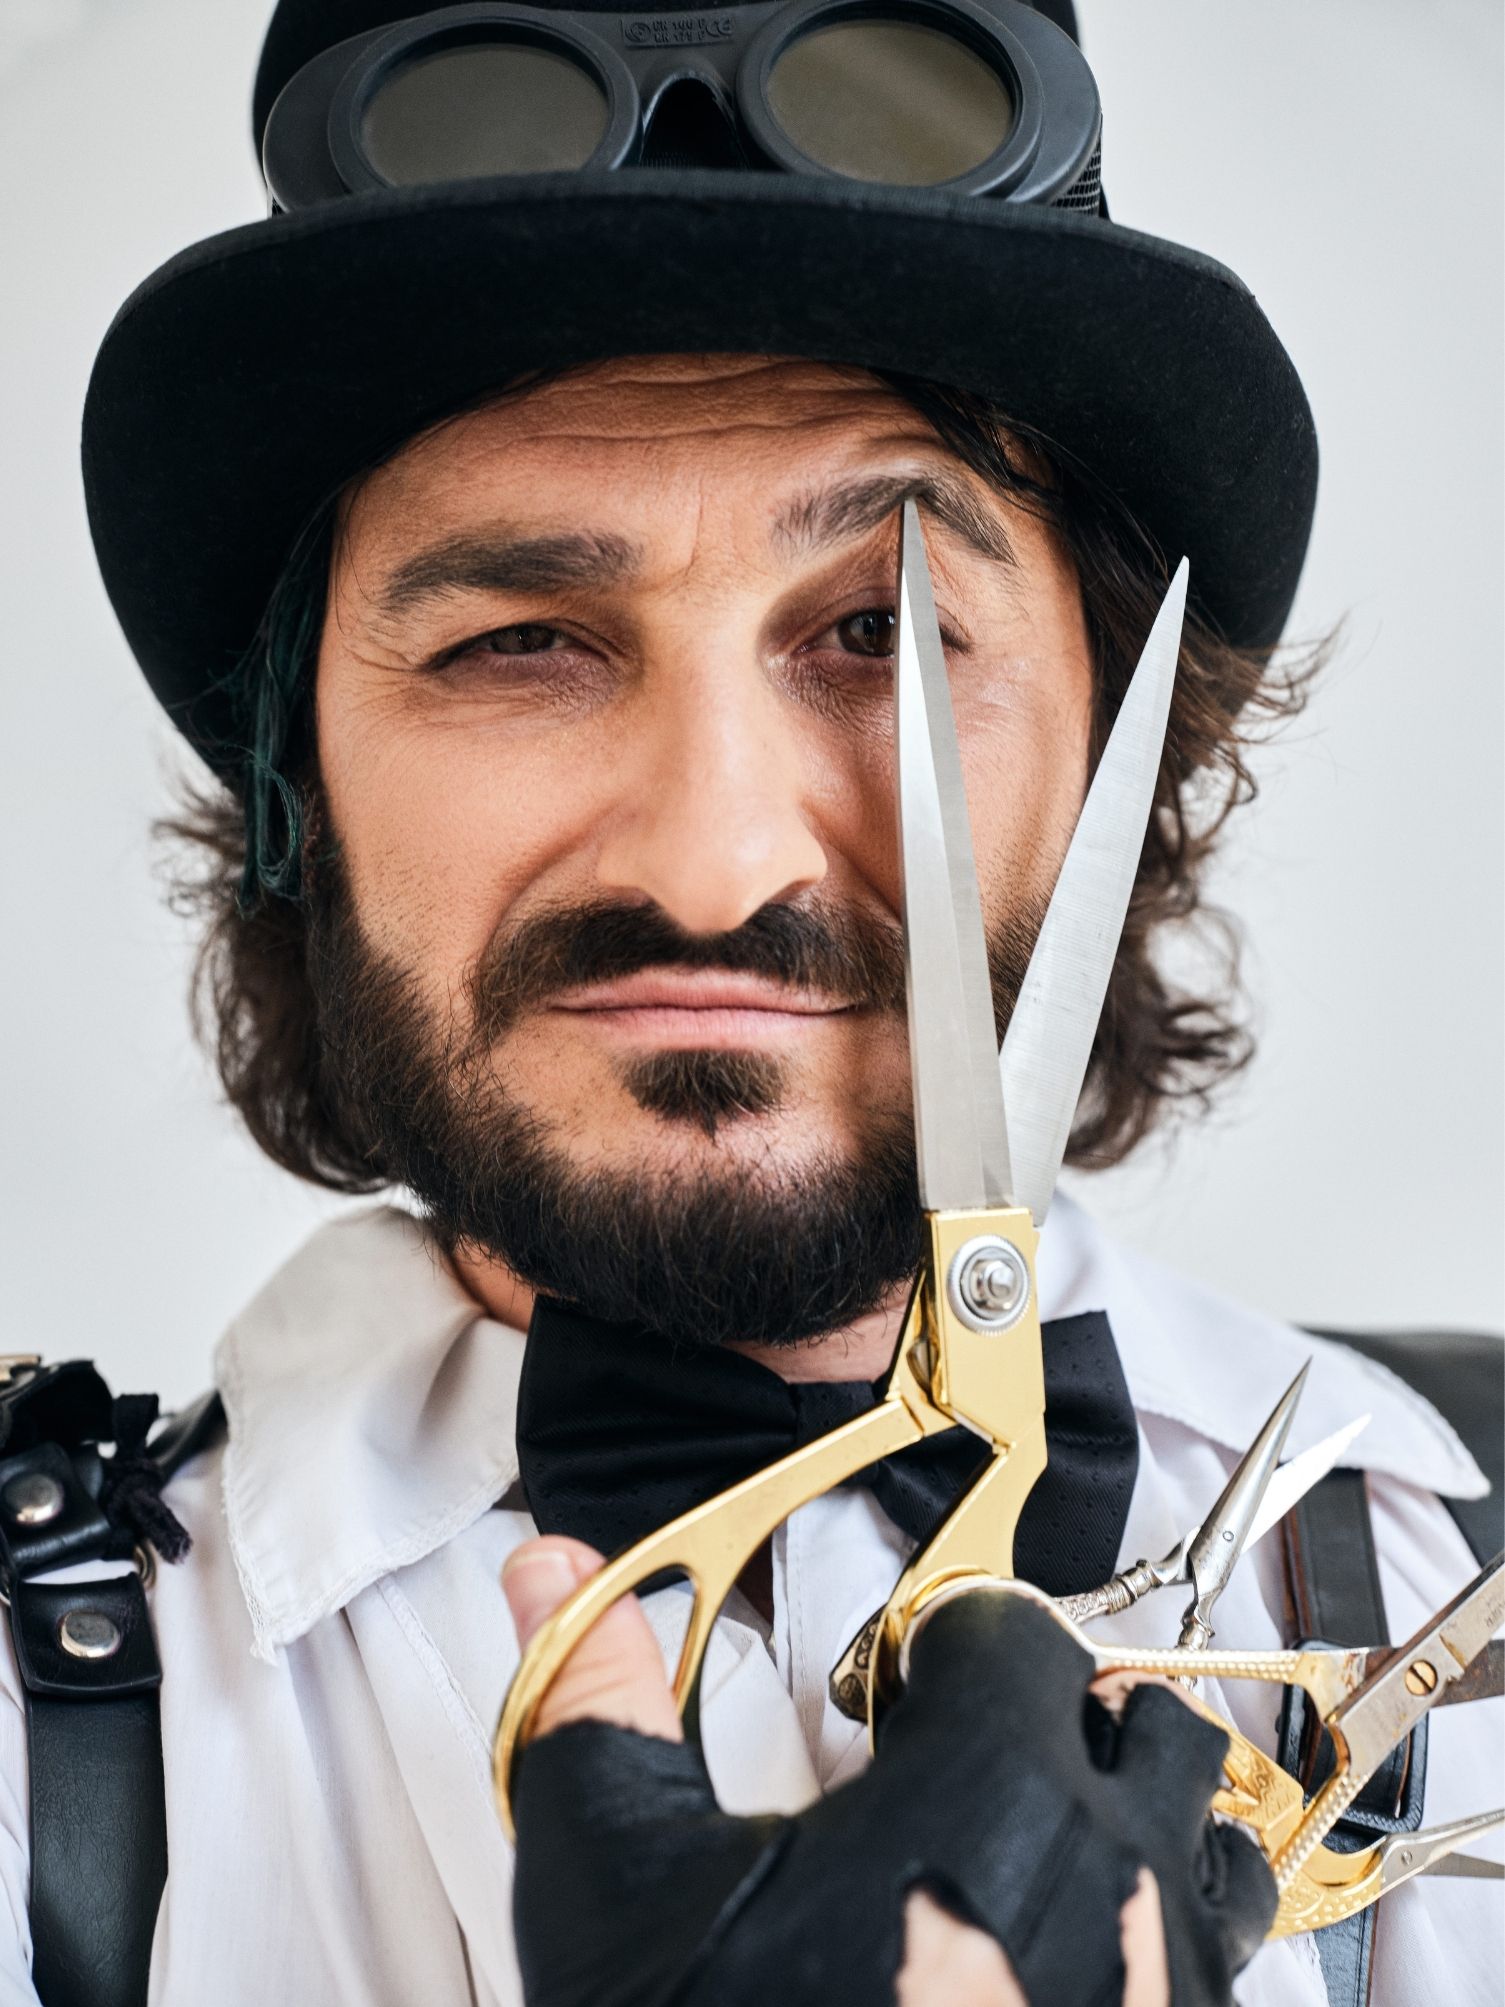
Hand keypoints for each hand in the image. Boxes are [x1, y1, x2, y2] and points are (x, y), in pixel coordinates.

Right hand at [502, 1538, 1273, 2006]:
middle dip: (1053, 1713)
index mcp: (990, 1792)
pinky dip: (1167, 1932)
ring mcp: (1170, 1989)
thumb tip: (554, 1574)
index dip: (938, 1642)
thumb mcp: (627, 1888)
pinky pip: (1228, 1964)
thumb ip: (598, 1704)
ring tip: (1033, 1848)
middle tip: (960, 1759)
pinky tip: (1061, 1963)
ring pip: (1211, 1834)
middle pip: (1138, 1716)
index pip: (1012, 1630)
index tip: (892, 1686)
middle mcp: (1114, 1878)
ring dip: (1137, 1815)